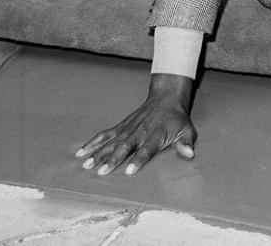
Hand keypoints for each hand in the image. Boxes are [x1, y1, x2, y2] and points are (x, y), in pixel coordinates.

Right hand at [76, 74, 196, 176]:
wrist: (165, 98)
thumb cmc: (176, 119)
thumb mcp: (187, 130)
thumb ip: (186, 143)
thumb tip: (190, 154)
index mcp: (155, 135)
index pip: (146, 150)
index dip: (138, 160)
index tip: (129, 171)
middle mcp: (139, 132)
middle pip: (124, 147)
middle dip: (112, 160)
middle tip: (102, 172)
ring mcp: (127, 129)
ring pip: (111, 142)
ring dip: (98, 154)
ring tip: (85, 165)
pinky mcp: (120, 126)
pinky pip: (104, 135)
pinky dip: (92, 143)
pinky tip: (81, 152)